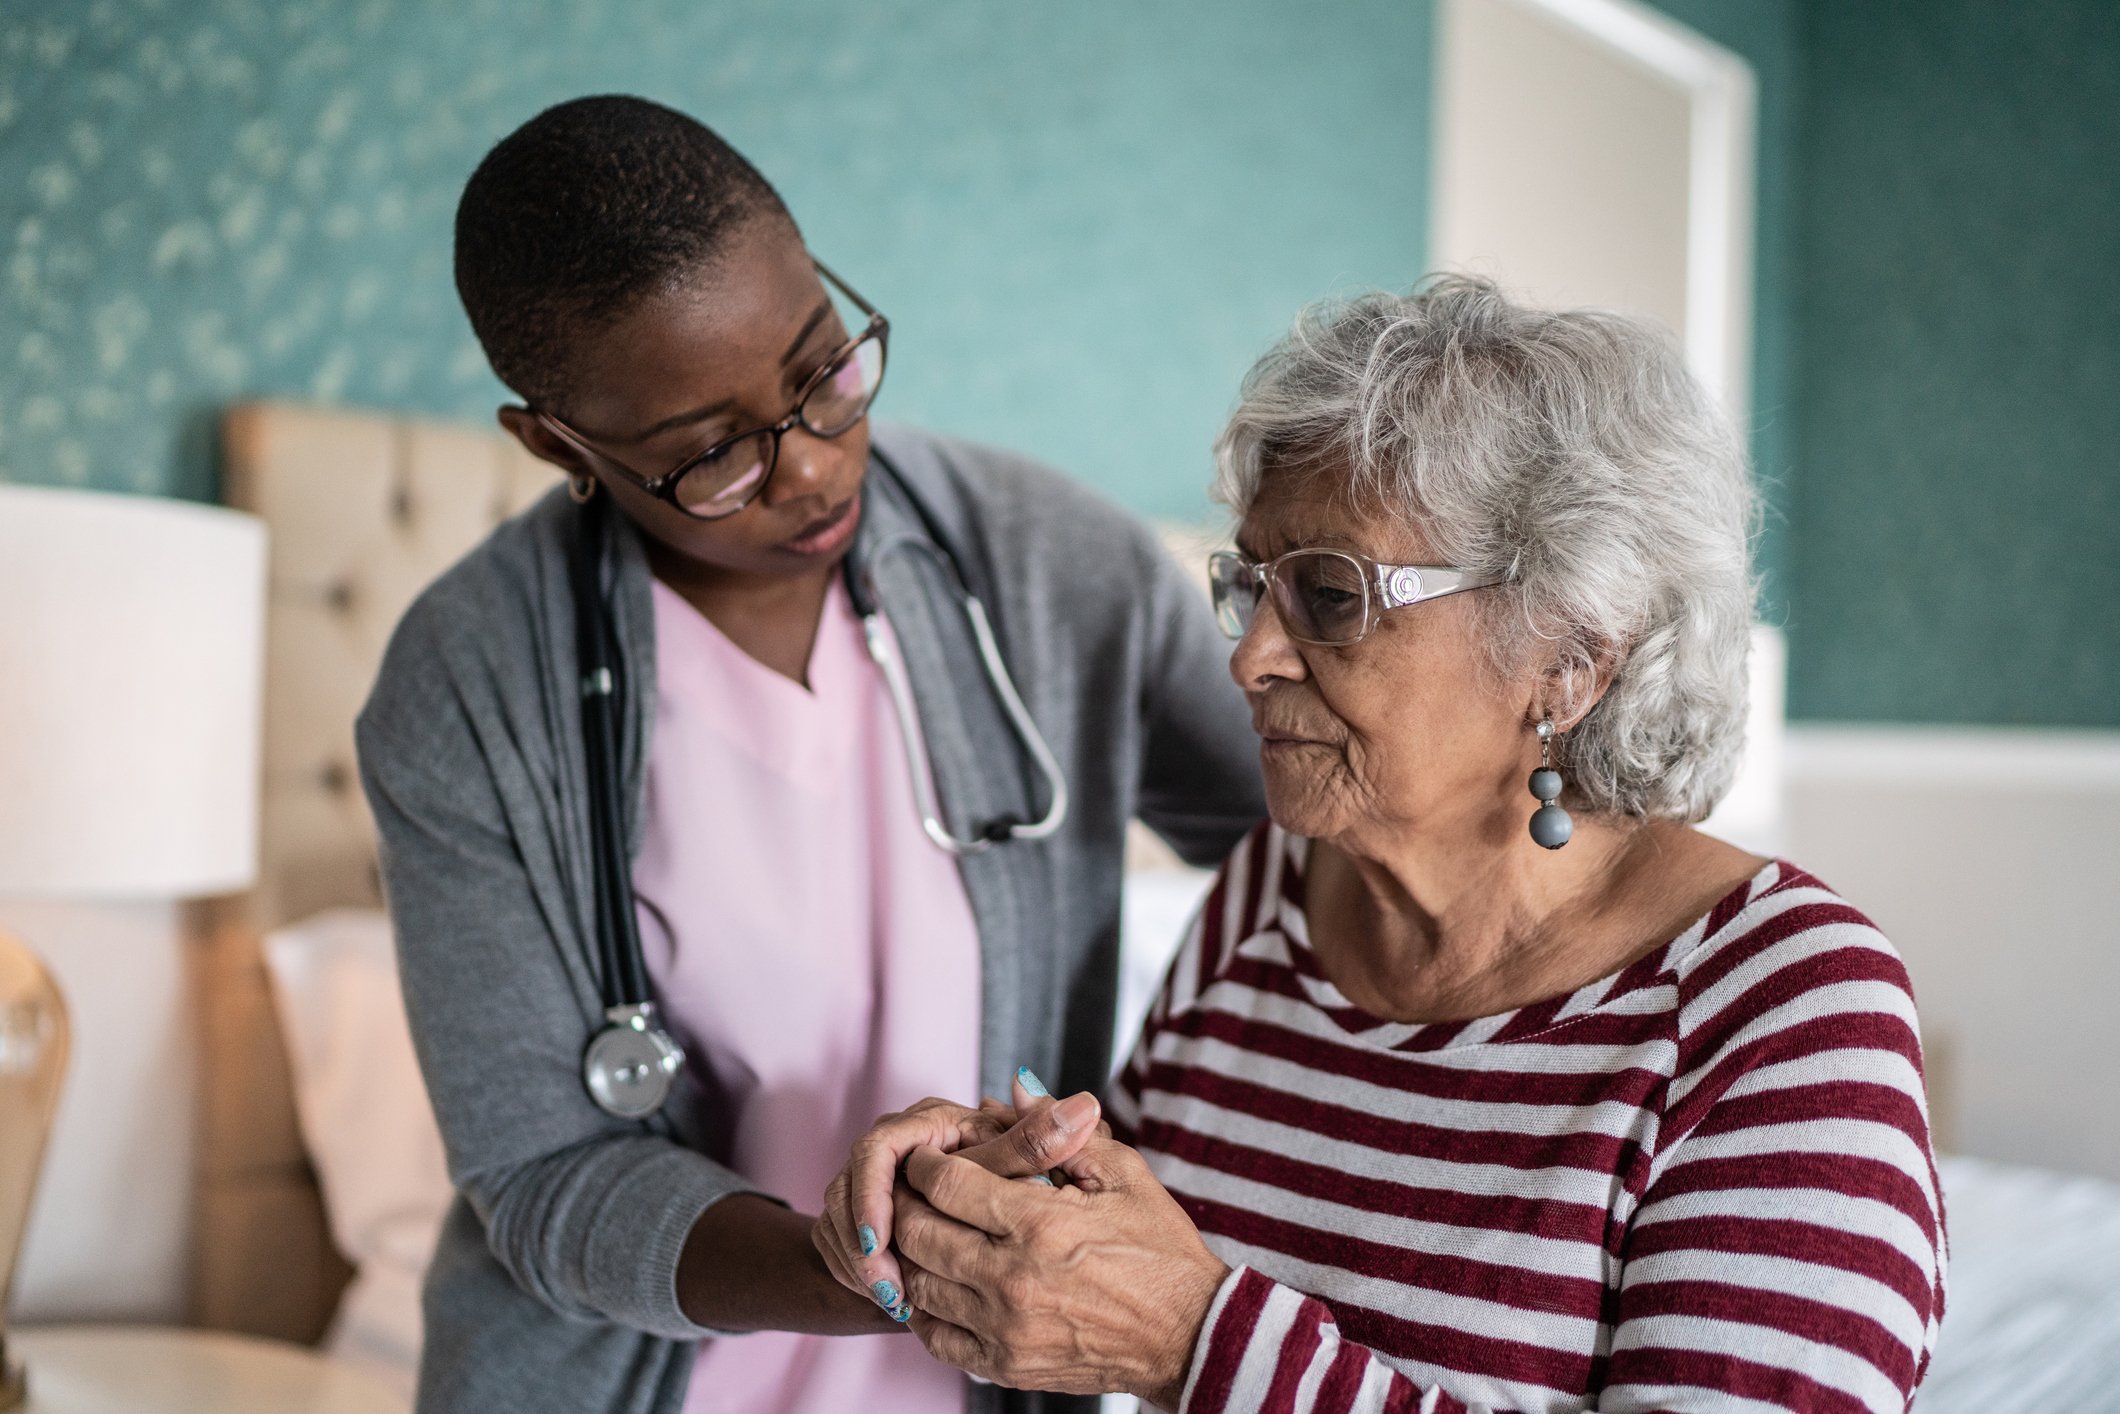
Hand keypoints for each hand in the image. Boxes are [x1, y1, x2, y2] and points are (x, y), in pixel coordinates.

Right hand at [811, 1070, 1102, 1320]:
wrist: (998, 1221)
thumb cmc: (1018, 1183)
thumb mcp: (1029, 1166)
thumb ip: (1044, 1142)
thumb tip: (1083, 1106)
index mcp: (929, 1122)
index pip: (878, 1149)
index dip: (873, 1196)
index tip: (883, 1240)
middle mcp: (893, 1144)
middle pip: (849, 1187)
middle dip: (863, 1241)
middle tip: (889, 1287)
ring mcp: (869, 1177)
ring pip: (838, 1219)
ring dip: (859, 1263)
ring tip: (894, 1301)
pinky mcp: (857, 1211)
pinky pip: (838, 1242)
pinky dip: (857, 1273)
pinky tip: (889, 1301)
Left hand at [892, 1130, 1229, 1407]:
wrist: (1189, 1335)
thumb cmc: (1159, 1249)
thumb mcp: (1122, 1175)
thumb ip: (1060, 1133)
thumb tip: (1016, 1088)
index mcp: (1040, 1223)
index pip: (947, 1183)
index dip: (926, 1162)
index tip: (928, 1155)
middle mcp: (1013, 1279)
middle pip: (920, 1231)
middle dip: (905, 1202)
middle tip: (910, 1188)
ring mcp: (1005, 1329)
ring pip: (919, 1284)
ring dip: (912, 1253)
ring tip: (924, 1230)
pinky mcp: (1006, 1364)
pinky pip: (936, 1337)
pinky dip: (925, 1308)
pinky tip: (940, 1284)